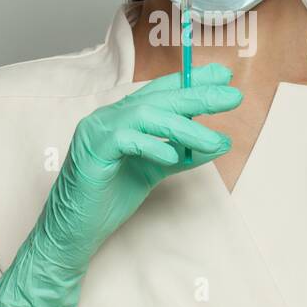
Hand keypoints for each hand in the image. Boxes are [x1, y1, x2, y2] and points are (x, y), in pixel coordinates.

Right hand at [0, 62, 241, 306]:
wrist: (74, 231)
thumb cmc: (109, 199)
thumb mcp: (154, 171)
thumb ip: (181, 154)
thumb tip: (218, 142)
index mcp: (122, 117)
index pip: (161, 91)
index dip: (191, 80)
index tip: (223, 75)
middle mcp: (109, 117)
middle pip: (158, 97)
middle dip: (198, 95)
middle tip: (232, 96)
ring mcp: (97, 131)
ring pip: (146, 116)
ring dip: (185, 126)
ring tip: (215, 140)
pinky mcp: (91, 152)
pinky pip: (125, 139)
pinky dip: (152, 145)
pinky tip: (173, 157)